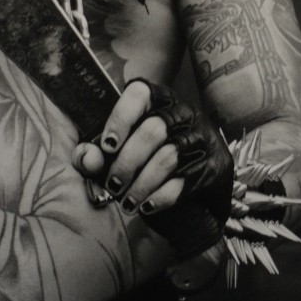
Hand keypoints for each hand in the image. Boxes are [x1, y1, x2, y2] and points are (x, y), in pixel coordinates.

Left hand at [74, 78, 231, 260]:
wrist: (199, 187)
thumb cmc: (149, 161)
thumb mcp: (121, 153)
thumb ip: (97, 154)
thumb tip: (86, 159)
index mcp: (160, 99)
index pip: (140, 93)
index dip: (121, 118)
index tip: (107, 145)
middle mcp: (185, 113)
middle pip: (154, 130)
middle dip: (128, 162)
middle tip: (113, 184)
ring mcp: (202, 138)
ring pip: (168, 157)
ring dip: (141, 184)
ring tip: (126, 202)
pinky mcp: (214, 166)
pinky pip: (184, 181)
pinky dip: (160, 197)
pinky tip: (146, 207)